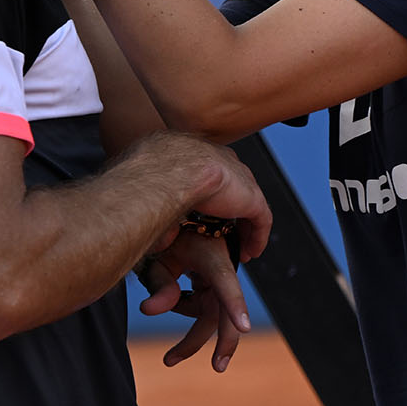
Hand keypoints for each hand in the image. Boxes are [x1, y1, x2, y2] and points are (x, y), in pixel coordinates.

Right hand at [122, 132, 272, 261]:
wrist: (168, 172)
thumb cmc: (146, 176)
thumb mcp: (145, 186)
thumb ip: (150, 203)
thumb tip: (153, 234)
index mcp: (193, 152)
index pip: (205, 174)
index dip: (206, 197)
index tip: (202, 216)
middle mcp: (219, 159)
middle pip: (230, 187)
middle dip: (228, 212)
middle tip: (222, 234)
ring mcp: (238, 176)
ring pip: (247, 204)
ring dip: (244, 228)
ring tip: (240, 250)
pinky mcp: (251, 196)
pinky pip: (261, 219)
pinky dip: (256, 237)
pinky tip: (251, 253)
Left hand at [137, 232, 252, 370]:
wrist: (169, 214)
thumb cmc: (164, 233)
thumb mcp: (157, 258)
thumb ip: (158, 285)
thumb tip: (150, 311)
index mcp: (211, 256)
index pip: (224, 284)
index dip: (235, 306)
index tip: (244, 327)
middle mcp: (221, 268)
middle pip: (220, 312)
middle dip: (218, 342)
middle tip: (217, 368)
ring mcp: (217, 275)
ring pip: (209, 314)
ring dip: (191, 334)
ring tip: (169, 357)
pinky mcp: (212, 280)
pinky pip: (202, 307)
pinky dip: (186, 314)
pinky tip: (170, 302)